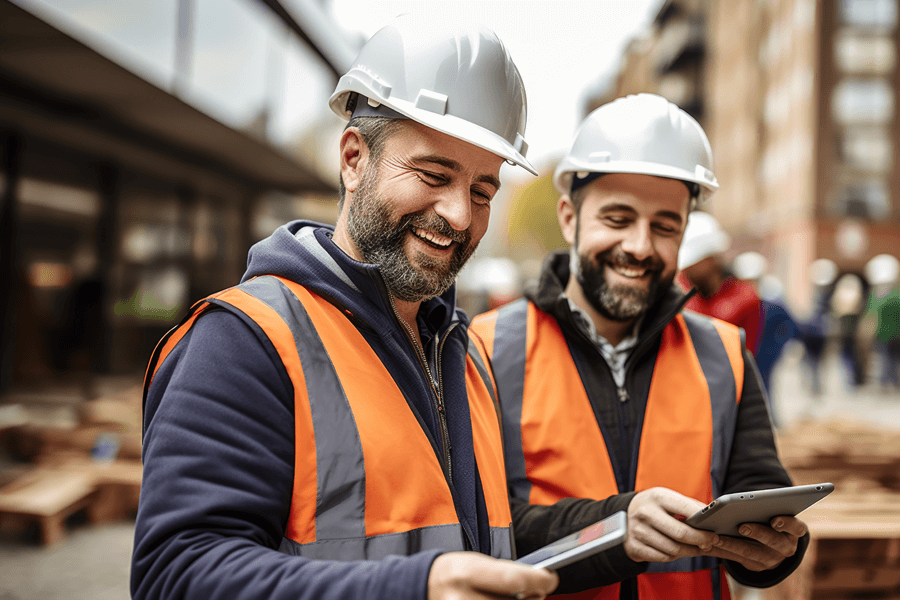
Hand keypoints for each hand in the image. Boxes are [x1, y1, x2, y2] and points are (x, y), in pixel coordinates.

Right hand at [427, 552, 558, 599]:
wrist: (423, 587)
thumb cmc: (455, 573)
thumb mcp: (476, 563)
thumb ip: (505, 574)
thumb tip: (540, 585)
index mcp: (466, 574)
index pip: (513, 580)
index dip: (538, 581)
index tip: (550, 578)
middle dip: (532, 599)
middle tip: (535, 591)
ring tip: (517, 598)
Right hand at [625, 487, 720, 562]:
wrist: (622, 518)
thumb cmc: (652, 507)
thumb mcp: (665, 498)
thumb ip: (687, 505)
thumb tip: (712, 517)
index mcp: (657, 496)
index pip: (687, 509)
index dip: (704, 523)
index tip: (714, 531)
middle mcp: (645, 513)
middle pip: (682, 534)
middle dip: (701, 541)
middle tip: (710, 542)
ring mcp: (638, 531)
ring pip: (674, 549)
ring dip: (690, 551)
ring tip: (697, 548)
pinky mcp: (635, 547)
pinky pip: (663, 557)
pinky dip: (675, 556)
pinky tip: (679, 551)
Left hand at [706, 515, 806, 570]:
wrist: (773, 548)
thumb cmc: (771, 522)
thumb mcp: (776, 515)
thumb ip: (767, 507)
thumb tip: (750, 497)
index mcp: (793, 531)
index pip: (796, 527)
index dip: (787, 523)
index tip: (775, 520)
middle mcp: (785, 547)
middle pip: (773, 541)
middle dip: (757, 533)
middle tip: (742, 527)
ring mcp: (770, 559)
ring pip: (750, 552)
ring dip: (731, 544)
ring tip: (716, 537)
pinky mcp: (753, 565)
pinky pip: (734, 558)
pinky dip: (719, 551)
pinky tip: (705, 545)